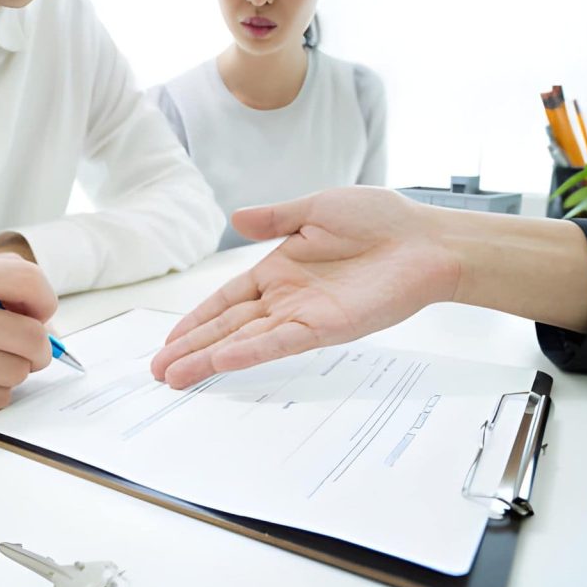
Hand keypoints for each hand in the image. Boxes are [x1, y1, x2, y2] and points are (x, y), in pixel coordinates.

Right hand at [151, 187, 461, 388]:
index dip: (196, 320)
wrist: (428, 240)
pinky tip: (220, 362)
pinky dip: (249, 352)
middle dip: (191, 348)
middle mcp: (285, 298)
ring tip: (176, 378)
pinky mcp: (325, 327)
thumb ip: (275, 218)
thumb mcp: (316, 208)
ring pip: (244, 341)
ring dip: (208, 359)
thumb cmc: (381, 220)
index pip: (226, 301)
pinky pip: (278, 342)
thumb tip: (237, 219)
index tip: (169, 340)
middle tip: (159, 372)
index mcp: (279, 270)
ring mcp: (303, 315)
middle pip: (226, 328)